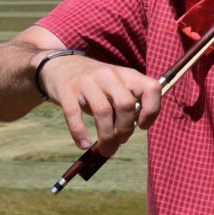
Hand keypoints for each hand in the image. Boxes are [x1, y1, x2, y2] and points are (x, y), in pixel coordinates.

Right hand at [33, 52, 161, 155]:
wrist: (61, 65)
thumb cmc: (96, 83)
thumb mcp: (117, 85)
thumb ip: (127, 103)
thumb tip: (131, 130)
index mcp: (127, 74)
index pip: (151, 88)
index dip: (152, 110)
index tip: (142, 126)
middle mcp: (109, 75)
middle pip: (126, 104)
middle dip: (125, 129)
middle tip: (120, 141)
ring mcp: (87, 81)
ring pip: (103, 111)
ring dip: (106, 136)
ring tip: (106, 149)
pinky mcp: (67, 90)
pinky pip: (74, 113)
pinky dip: (79, 132)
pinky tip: (83, 145)